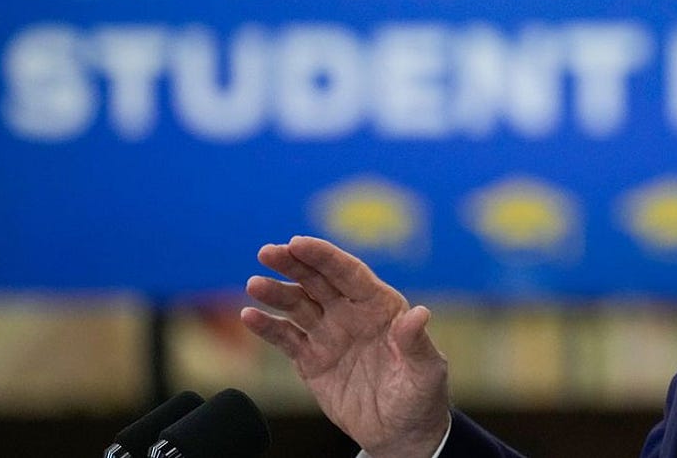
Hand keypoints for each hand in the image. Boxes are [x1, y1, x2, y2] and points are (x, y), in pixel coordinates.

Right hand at [242, 236, 449, 457]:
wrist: (399, 434)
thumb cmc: (421, 397)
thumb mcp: (426, 371)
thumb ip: (416, 342)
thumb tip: (419, 314)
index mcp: (381, 306)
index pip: (349, 273)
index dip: (324, 256)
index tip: (298, 242)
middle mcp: (352, 314)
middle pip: (318, 281)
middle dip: (293, 263)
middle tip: (268, 252)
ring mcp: (330, 334)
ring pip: (298, 305)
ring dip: (276, 292)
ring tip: (255, 284)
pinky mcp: (312, 360)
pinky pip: (286, 338)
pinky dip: (267, 327)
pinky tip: (249, 315)